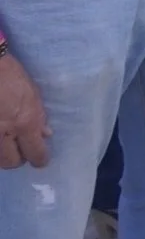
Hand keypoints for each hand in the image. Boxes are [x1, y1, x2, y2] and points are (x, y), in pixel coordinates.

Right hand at [0, 53, 49, 169]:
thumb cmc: (13, 76)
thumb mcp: (33, 94)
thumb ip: (39, 117)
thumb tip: (46, 134)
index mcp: (25, 123)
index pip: (35, 153)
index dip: (40, 159)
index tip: (41, 160)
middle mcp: (5, 132)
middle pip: (11, 162)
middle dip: (18, 159)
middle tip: (21, 150)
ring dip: (3, 154)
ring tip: (8, 143)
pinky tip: (0, 136)